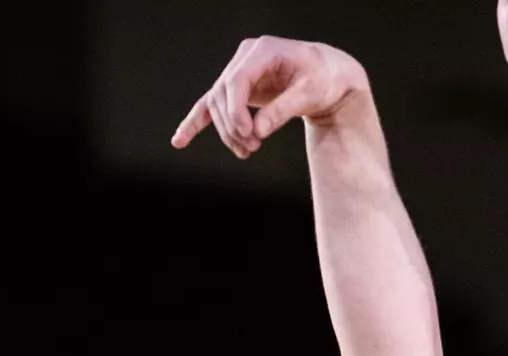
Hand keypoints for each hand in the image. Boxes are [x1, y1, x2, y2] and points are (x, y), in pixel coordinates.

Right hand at [172, 36, 369, 158]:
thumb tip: (256, 133)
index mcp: (263, 51)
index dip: (236, 109)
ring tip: (248, 152)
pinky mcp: (237, 88)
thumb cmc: (322, 80)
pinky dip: (196, 122)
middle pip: (224, 94)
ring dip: (227, 132)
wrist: (328, 75)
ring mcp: (238, 72)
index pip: (236, 79)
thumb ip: (282, 111)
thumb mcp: (309, 94)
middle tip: (253, 148)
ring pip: (218, 104)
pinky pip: (211, 105)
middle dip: (234, 125)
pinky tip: (180, 141)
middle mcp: (246, 58)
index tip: (247, 133)